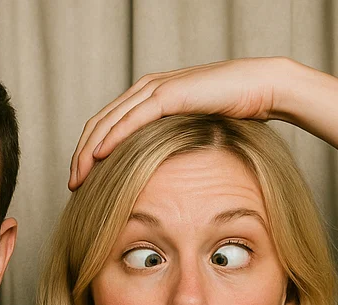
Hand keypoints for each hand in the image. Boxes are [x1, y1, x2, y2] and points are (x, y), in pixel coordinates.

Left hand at [69, 57, 337, 187]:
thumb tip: (165, 179)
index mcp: (152, 99)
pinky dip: (113, 136)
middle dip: (83, 154)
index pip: (110, 125)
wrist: (265, 89)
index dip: (92, 152)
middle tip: (72, 183)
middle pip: (102, 123)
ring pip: (111, 119)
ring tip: (79, 175)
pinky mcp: (170, 92)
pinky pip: (132, 117)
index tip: (84, 181)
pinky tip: (99, 156)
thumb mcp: (196, 139)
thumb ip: (176, 150)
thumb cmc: (238, 116)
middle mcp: (149, 89)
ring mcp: (158, 87)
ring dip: (90, 148)